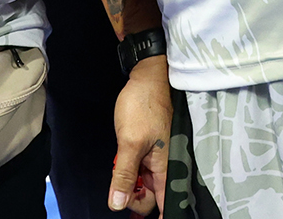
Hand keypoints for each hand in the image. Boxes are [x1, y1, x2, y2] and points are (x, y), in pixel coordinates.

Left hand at [109, 54, 170, 213]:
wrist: (146, 79)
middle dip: (131, 198)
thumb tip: (117, 205)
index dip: (153, 216)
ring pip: (141, 184)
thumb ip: (123, 175)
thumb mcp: (129, 143)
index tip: (134, 218)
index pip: (164, 205)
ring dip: (127, 183)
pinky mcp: (145, 150)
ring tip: (117, 170)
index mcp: (165, 169)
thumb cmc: (142, 108)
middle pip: (149, 198)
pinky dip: (126, 171)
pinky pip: (136, 170)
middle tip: (117, 187)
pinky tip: (118, 162)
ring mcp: (153, 159)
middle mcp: (162, 167)